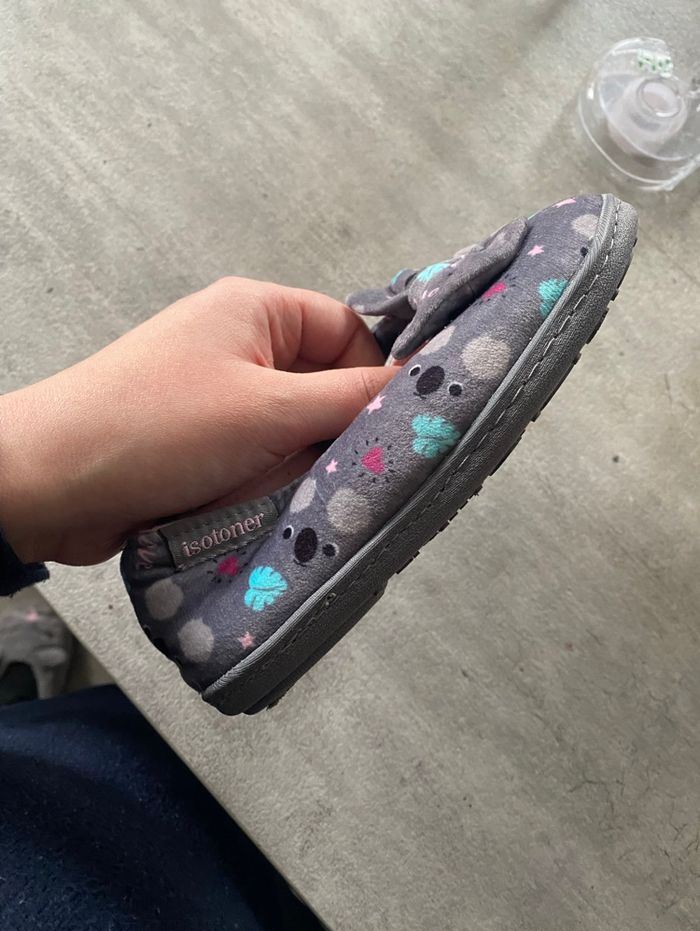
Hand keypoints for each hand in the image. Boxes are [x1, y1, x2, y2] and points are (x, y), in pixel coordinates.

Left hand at [0, 277, 395, 565]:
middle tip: (364, 475)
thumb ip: (351, 399)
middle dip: (340, 433)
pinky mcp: (207, 445)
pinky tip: (280, 509)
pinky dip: (275, 486)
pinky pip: (265, 461)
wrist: (50, 486)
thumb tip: (426, 385)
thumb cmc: (156, 428)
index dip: (380, 377)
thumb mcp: (268, 409)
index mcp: (258, 312)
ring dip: (305, 467)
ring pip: (299, 433)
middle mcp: (243, 349)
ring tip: (312, 497)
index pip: (350, 334)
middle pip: (327, 387)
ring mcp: (223, 400)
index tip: (405, 429)